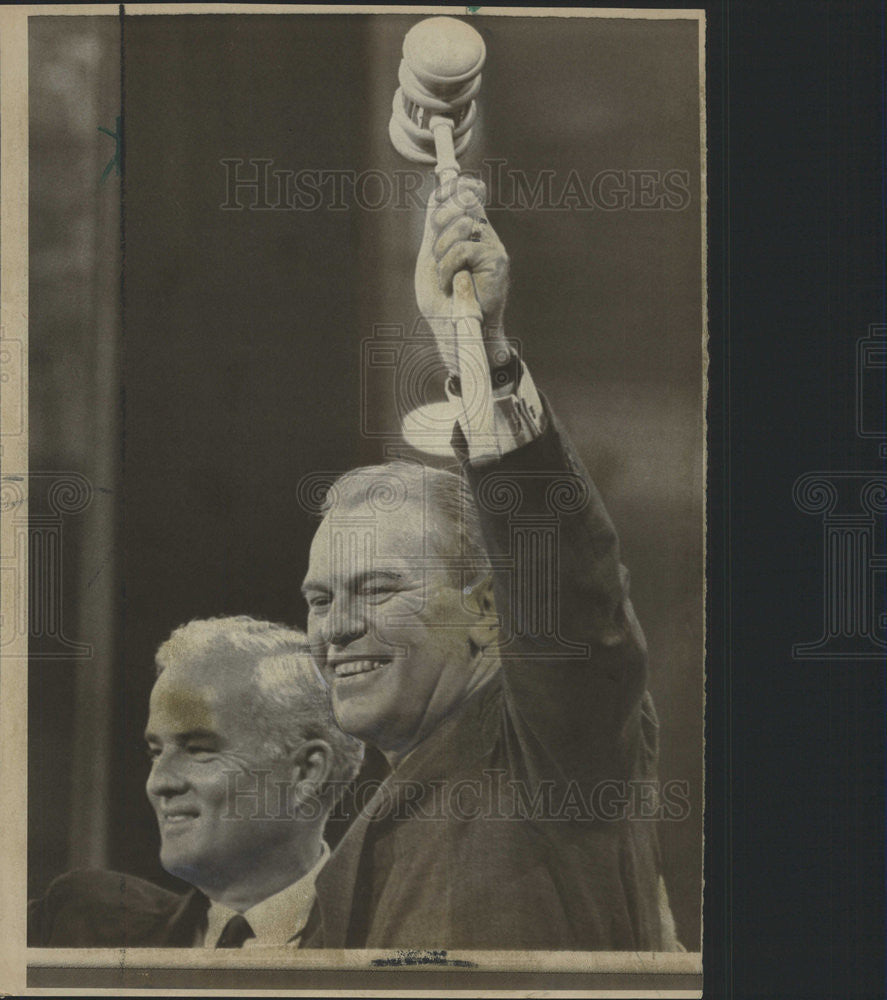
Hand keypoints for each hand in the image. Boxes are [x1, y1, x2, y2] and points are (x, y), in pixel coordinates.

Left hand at [415, 175, 510, 372]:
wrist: (455, 330)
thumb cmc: (443, 300)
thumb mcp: (433, 256)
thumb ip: (436, 226)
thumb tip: (438, 191)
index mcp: (468, 230)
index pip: (467, 191)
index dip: (452, 186)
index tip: (438, 196)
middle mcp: (484, 234)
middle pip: (465, 197)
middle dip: (441, 216)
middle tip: (436, 248)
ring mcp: (492, 245)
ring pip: (461, 223)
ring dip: (442, 250)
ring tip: (445, 275)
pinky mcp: (496, 260)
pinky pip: (463, 248)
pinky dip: (449, 266)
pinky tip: (451, 283)